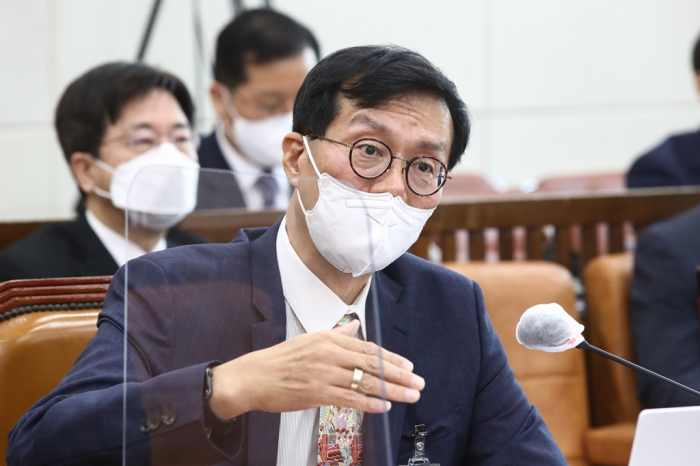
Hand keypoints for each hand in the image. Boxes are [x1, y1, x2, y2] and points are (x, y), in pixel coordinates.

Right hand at [208, 320, 423, 419]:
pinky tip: (384, 406)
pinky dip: (370, 402)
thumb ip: (335, 334)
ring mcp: (324, 373)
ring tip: (410, 395)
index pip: (368, 348)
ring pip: (365, 381)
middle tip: (418, 382)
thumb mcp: (309, 339)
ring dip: (392, 390)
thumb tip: (353, 326)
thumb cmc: (280, 360)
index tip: (408, 366)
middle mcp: (329, 353)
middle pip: (372, 364)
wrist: (253, 377)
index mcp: (328, 339)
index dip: (391, 358)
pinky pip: (350, 398)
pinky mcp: (317, 392)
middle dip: (399, 374)